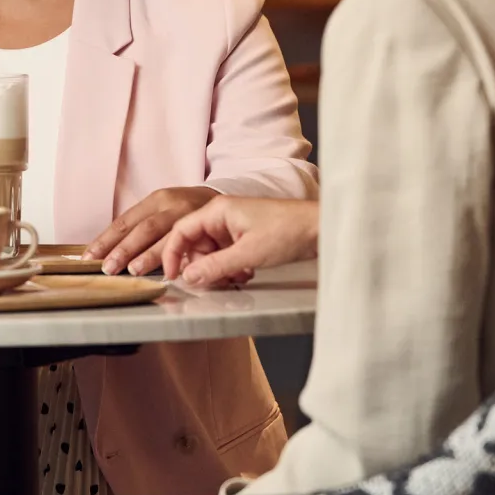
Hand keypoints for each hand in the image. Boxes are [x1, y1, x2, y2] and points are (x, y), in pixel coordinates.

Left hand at [89, 187, 221, 274]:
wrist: (218, 200)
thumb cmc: (183, 210)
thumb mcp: (162, 211)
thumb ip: (141, 229)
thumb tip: (109, 254)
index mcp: (154, 200)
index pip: (124, 222)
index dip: (106, 240)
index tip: (89, 256)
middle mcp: (170, 205)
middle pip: (143, 228)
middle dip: (123, 249)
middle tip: (108, 267)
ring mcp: (189, 215)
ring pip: (165, 236)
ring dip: (148, 256)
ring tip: (133, 270)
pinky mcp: (205, 227)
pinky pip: (188, 244)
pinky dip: (176, 258)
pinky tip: (168, 272)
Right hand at [161, 197, 319, 287]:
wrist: (320, 228)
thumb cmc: (288, 231)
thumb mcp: (248, 254)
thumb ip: (215, 267)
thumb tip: (189, 278)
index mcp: (217, 211)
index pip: (181, 231)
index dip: (173, 254)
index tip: (173, 275)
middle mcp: (222, 217)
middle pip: (195, 245)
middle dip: (202, 266)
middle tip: (215, 282)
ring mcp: (234, 227)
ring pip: (211, 253)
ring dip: (219, 270)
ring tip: (236, 278)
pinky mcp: (245, 237)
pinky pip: (226, 255)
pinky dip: (231, 268)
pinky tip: (245, 274)